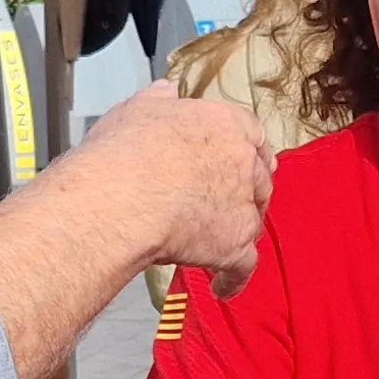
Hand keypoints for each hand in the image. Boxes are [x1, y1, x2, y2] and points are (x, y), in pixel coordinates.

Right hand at [63, 89, 271, 295]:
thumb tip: (167, 92)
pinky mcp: (235, 244)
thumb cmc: (121, 156)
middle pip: (259, 177)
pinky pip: (244, 266)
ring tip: (220, 242)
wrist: (119, 199)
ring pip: (254, 220)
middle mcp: (241, 160)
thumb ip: (159, 101)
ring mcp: (242, 204)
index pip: (250, 131)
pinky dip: (233, 278)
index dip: (243, 148)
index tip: (240, 156)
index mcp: (222, 123)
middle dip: (247, 190)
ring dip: (240, 231)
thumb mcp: (136, 111)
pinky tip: (221, 286)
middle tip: (228, 201)